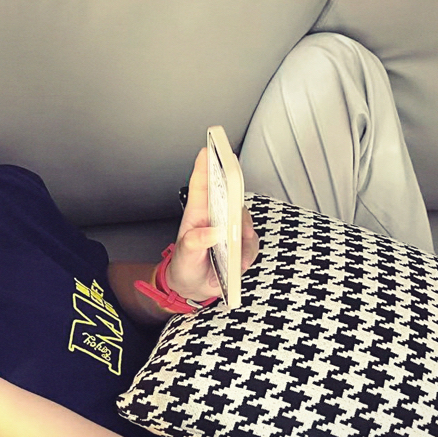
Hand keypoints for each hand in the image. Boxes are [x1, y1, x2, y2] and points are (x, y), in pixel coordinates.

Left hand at [166, 147, 259, 300]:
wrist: (195, 288)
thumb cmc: (185, 265)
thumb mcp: (185, 255)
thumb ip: (195, 243)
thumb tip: (213, 232)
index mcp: (197, 214)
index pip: (201, 185)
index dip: (204, 165)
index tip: (208, 149)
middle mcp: (217, 218)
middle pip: (229, 194)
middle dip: (235, 184)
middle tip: (236, 179)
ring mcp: (231, 230)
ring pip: (245, 220)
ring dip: (243, 231)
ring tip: (237, 246)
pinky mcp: (243, 245)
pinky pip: (252, 243)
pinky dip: (248, 253)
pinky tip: (239, 263)